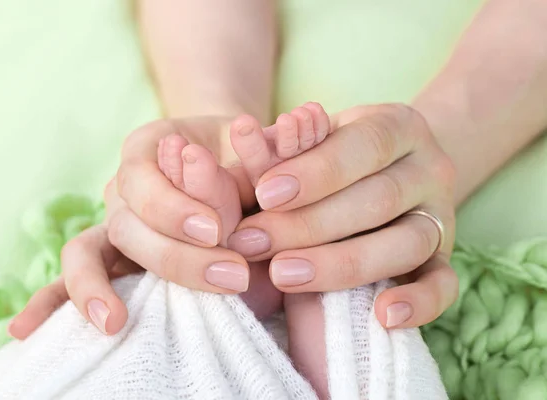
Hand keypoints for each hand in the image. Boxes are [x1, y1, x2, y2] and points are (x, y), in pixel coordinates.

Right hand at [9, 116, 264, 337]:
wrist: (227, 153)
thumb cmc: (242, 151)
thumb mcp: (252, 146)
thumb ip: (253, 164)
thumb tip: (251, 194)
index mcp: (149, 148)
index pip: (144, 180)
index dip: (175, 208)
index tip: (216, 232)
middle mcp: (123, 186)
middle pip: (126, 224)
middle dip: (175, 256)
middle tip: (230, 276)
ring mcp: (113, 222)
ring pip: (86, 252)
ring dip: (94, 288)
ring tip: (112, 321)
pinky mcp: (113, 256)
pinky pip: (74, 277)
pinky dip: (51, 302)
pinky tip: (25, 330)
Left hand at [227, 103, 457, 328]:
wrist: (388, 172)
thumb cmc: (334, 157)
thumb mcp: (311, 139)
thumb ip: (281, 146)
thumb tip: (243, 137)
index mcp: (398, 126)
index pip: (363, 144)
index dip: (315, 171)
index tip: (265, 193)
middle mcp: (430, 168)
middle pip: (379, 198)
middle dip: (309, 224)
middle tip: (253, 243)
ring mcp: (442, 216)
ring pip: (407, 243)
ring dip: (342, 263)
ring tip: (283, 275)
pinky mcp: (444, 259)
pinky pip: (445, 284)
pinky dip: (420, 302)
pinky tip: (383, 316)